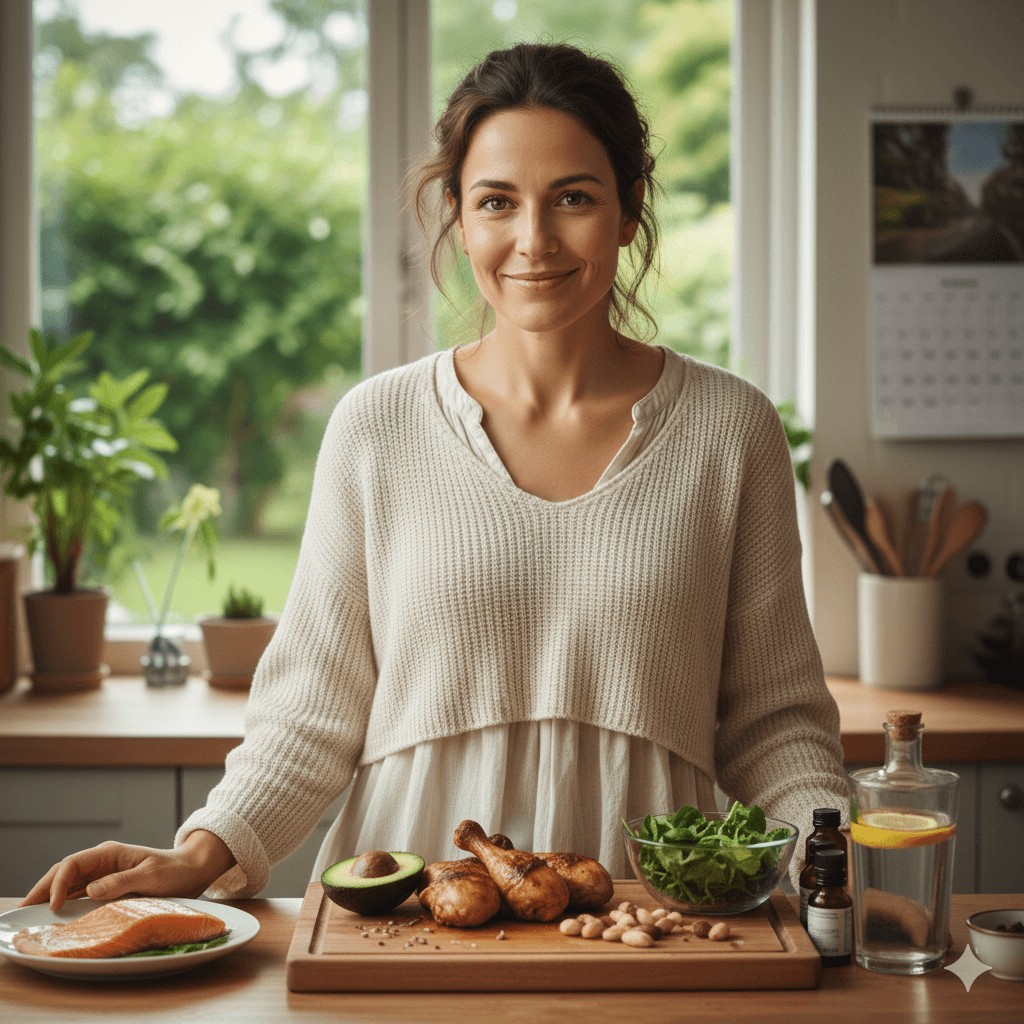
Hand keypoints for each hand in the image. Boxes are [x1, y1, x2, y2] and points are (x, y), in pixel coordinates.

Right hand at [18, 830, 235, 910]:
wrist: (191, 871)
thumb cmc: (174, 871)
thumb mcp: (150, 876)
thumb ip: (121, 882)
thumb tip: (91, 891)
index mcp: (110, 853)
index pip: (73, 863)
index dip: (58, 883)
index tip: (53, 906)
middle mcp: (102, 862)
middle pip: (63, 872)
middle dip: (41, 889)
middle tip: (21, 911)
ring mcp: (103, 874)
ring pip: (67, 884)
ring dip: (48, 897)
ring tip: (28, 916)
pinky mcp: (106, 887)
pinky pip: (78, 894)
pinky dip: (64, 904)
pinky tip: (52, 916)